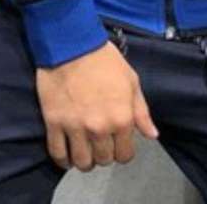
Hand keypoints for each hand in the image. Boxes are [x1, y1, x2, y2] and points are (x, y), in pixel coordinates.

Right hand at [36, 41, 158, 171]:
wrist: (72, 45)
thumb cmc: (104, 60)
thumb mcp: (131, 81)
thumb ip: (141, 112)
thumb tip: (152, 135)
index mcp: (122, 118)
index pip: (125, 155)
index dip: (123, 150)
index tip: (118, 143)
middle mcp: (99, 128)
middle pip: (104, 160)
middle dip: (104, 154)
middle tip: (101, 143)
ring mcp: (75, 128)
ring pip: (81, 162)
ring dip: (85, 160)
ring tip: (85, 150)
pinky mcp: (54, 124)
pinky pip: (58, 154)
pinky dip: (63, 160)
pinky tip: (67, 155)